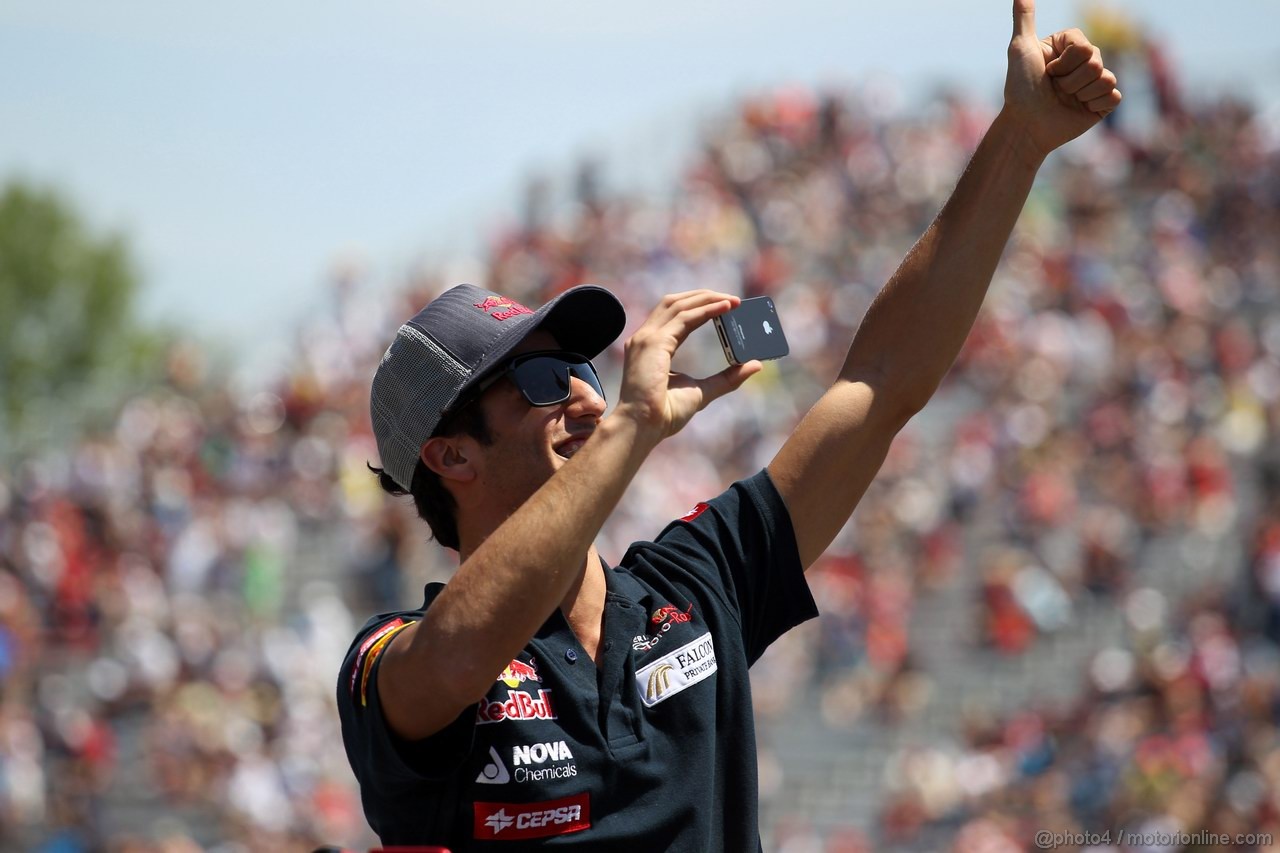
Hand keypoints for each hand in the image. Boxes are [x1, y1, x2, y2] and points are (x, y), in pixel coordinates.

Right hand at [615, 290, 761, 441]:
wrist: (643, 427)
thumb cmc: (664, 414)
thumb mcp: (703, 392)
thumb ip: (727, 378)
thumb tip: (755, 365)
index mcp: (651, 347)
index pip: (674, 315)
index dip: (698, 306)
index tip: (723, 305)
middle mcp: (645, 338)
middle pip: (674, 303)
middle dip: (703, 296)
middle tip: (732, 299)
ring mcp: (646, 338)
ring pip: (678, 304)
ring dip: (707, 298)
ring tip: (731, 300)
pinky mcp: (654, 342)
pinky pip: (685, 318)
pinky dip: (706, 310)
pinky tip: (724, 308)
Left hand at [1004, 0, 1121, 159]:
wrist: (1026, 126)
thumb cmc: (1020, 89)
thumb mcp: (1020, 49)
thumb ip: (1024, 19)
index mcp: (1071, 45)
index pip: (1084, 46)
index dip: (1064, 62)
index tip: (1046, 71)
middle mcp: (1085, 60)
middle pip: (1096, 60)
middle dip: (1070, 79)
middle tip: (1054, 88)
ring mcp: (1096, 81)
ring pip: (1105, 78)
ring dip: (1079, 93)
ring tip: (1063, 99)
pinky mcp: (1104, 102)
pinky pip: (1113, 95)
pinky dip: (1093, 104)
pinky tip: (1079, 109)